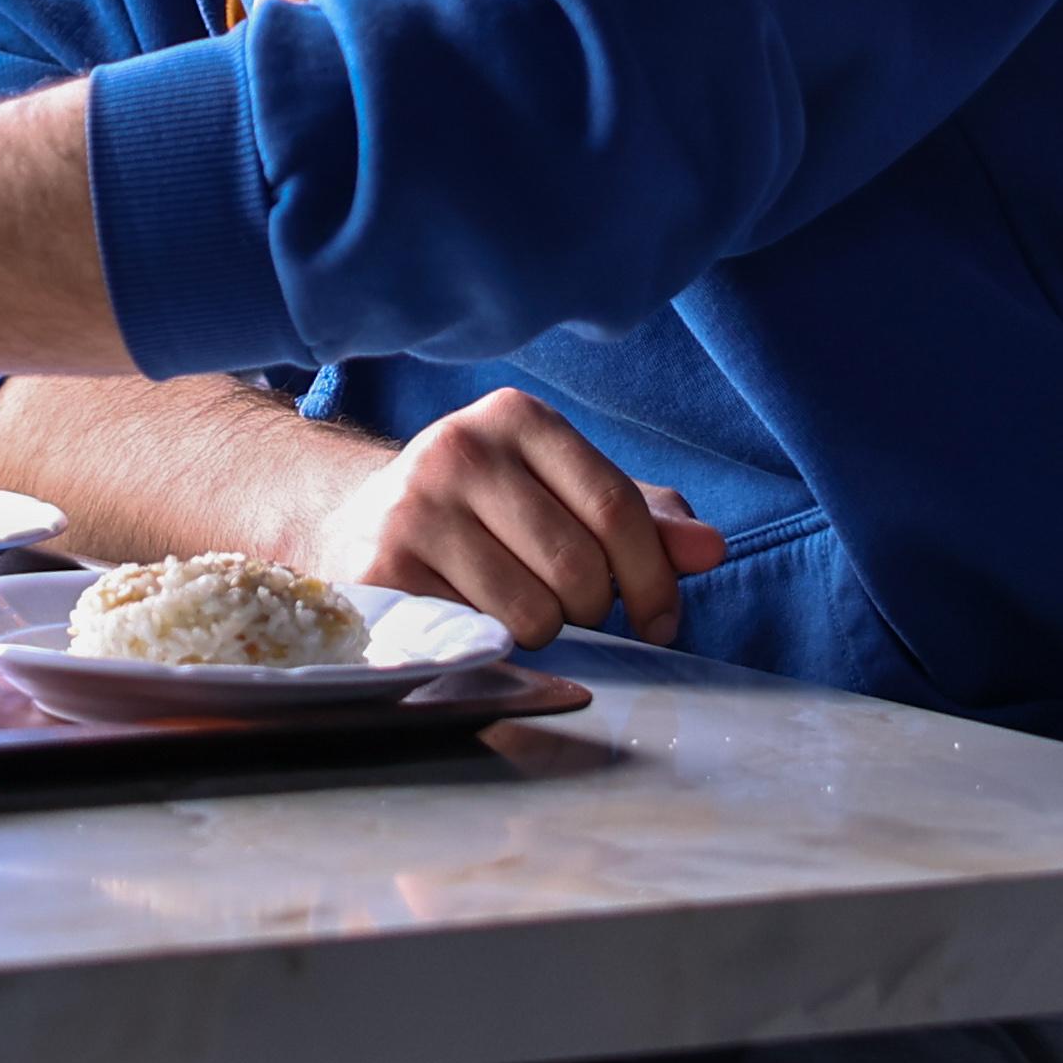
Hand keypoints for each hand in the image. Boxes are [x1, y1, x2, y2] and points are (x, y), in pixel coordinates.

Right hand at [294, 388, 728, 648]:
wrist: (352, 523)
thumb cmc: (483, 513)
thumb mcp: (560, 495)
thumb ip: (642, 521)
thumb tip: (711, 549)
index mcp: (516, 417)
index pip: (617, 507)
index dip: (654, 579)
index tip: (661, 620)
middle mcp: (460, 448)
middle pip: (580, 566)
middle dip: (592, 608)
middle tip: (570, 607)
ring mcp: (414, 507)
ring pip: (535, 610)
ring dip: (544, 631)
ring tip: (517, 605)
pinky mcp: (383, 568)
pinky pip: (481, 635)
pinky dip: (495, 644)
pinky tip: (474, 616)